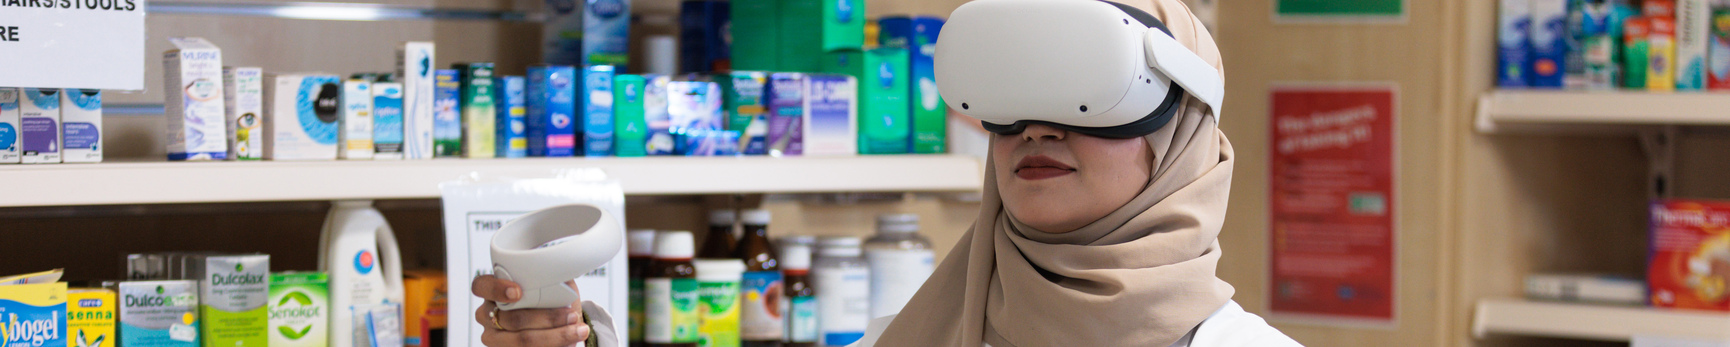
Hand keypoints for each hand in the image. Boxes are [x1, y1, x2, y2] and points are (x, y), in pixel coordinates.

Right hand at [472, 275, 590, 346]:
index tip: (518, 292)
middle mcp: (488, 316)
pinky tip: (571, 342)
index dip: (496, 289)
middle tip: (572, 315)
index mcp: (491, 292)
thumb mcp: (550, 283)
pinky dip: (554, 346)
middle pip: (512, 319)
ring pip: (523, 341)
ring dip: (556, 336)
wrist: (558, 322)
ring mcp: (495, 339)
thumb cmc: (550, 298)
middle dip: (546, 318)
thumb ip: (549, 277)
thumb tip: (560, 274)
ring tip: (579, 330)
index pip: (481, 286)